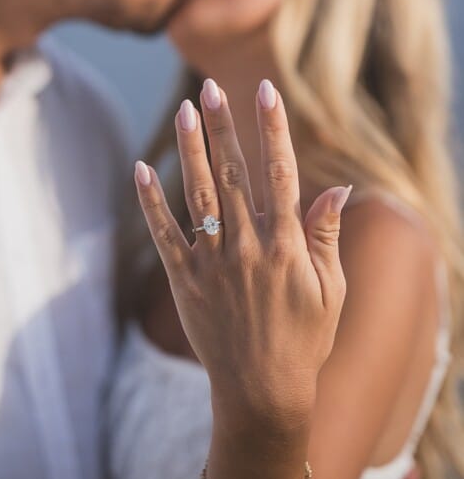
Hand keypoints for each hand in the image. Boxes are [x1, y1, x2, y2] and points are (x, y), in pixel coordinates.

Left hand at [134, 78, 349, 478]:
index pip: (280, 174)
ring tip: (182, 111)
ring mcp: (213, 262)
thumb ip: (324, 236)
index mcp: (287, 246)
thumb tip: (336, 188)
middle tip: (210, 87)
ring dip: (189, 150)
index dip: (272, 129)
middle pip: (233, 174)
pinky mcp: (183, 279)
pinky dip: (151, 201)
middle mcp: (248, 247)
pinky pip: (163, 232)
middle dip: (223, 127)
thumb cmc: (304, 339)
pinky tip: (141, 168)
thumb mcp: (329, 289)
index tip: (264, 91)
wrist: (262, 391)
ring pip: (198, 194)